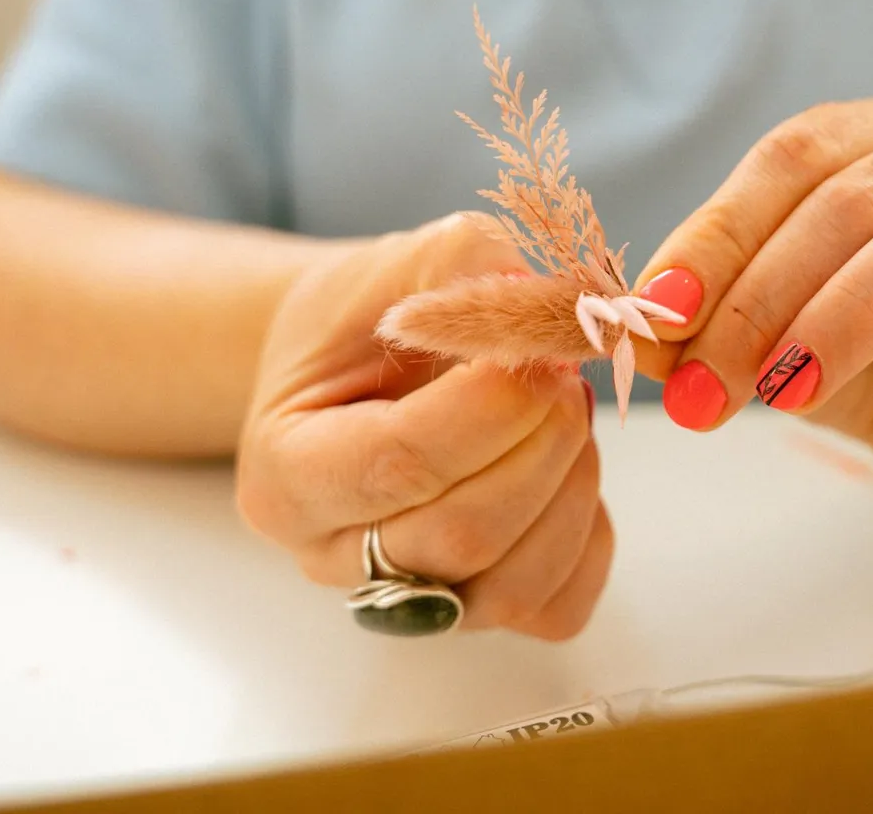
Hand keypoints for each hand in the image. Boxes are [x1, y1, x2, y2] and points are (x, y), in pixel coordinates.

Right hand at [236, 213, 610, 638]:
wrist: (359, 361)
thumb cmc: (364, 318)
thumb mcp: (397, 265)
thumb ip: (463, 263)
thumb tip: (538, 295)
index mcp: (286, 475)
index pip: (401, 463)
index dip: (493, 409)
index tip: (544, 352)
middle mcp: (333, 555)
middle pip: (459, 536)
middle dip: (540, 447)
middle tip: (565, 375)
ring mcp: (404, 597)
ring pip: (510, 587)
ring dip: (570, 490)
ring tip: (568, 414)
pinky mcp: (475, 609)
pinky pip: (556, 609)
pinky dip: (587, 538)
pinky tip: (571, 470)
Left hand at [630, 90, 872, 506]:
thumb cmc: (866, 356)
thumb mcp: (772, 339)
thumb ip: (707, 325)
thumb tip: (631, 328)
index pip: (788, 160)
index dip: (717, 236)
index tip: (655, 314)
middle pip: (855, 198)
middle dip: (763, 298)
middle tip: (705, 389)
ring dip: (852, 314)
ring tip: (789, 392)